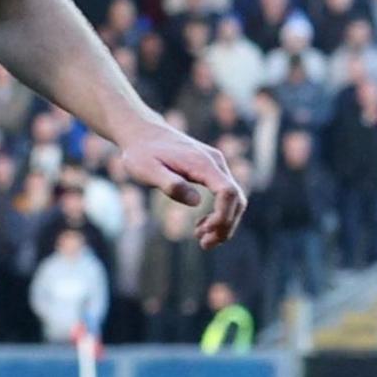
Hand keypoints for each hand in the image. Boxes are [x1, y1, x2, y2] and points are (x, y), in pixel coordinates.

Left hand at [116, 121, 247, 248]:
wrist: (141, 132)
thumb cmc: (141, 152)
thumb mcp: (146, 169)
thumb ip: (171, 184)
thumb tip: (196, 201)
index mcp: (202, 163)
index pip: (227, 192)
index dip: (224, 216)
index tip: (207, 232)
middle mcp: (215, 162)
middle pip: (236, 198)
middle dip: (225, 225)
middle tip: (205, 245)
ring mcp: (214, 164)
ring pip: (233, 198)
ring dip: (223, 222)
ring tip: (203, 240)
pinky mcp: (209, 168)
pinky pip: (224, 194)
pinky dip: (218, 213)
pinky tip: (200, 226)